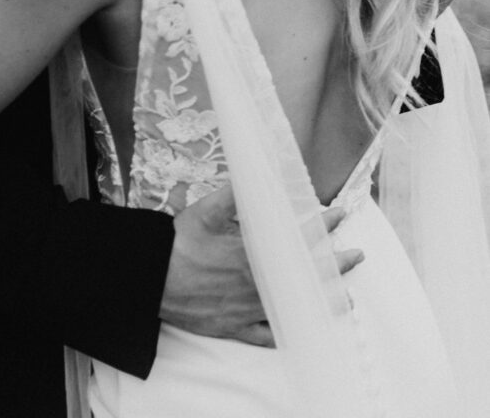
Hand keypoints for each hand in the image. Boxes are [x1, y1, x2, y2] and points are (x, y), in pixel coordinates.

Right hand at [160, 184, 362, 347]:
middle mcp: (255, 283)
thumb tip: (255, 175)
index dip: (320, 225)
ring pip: (291, 307)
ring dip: (320, 302)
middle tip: (357, 256)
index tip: (339, 215)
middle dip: (334, 264)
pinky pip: (265, 335)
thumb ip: (235, 195)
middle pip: (302, 275)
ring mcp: (246, 308)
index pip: (296, 238)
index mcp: (251, 253)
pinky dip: (285, 332)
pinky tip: (301, 330)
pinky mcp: (233, 326)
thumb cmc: (178, 243)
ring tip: (347, 300)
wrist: (151, 279)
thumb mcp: (205, 211)